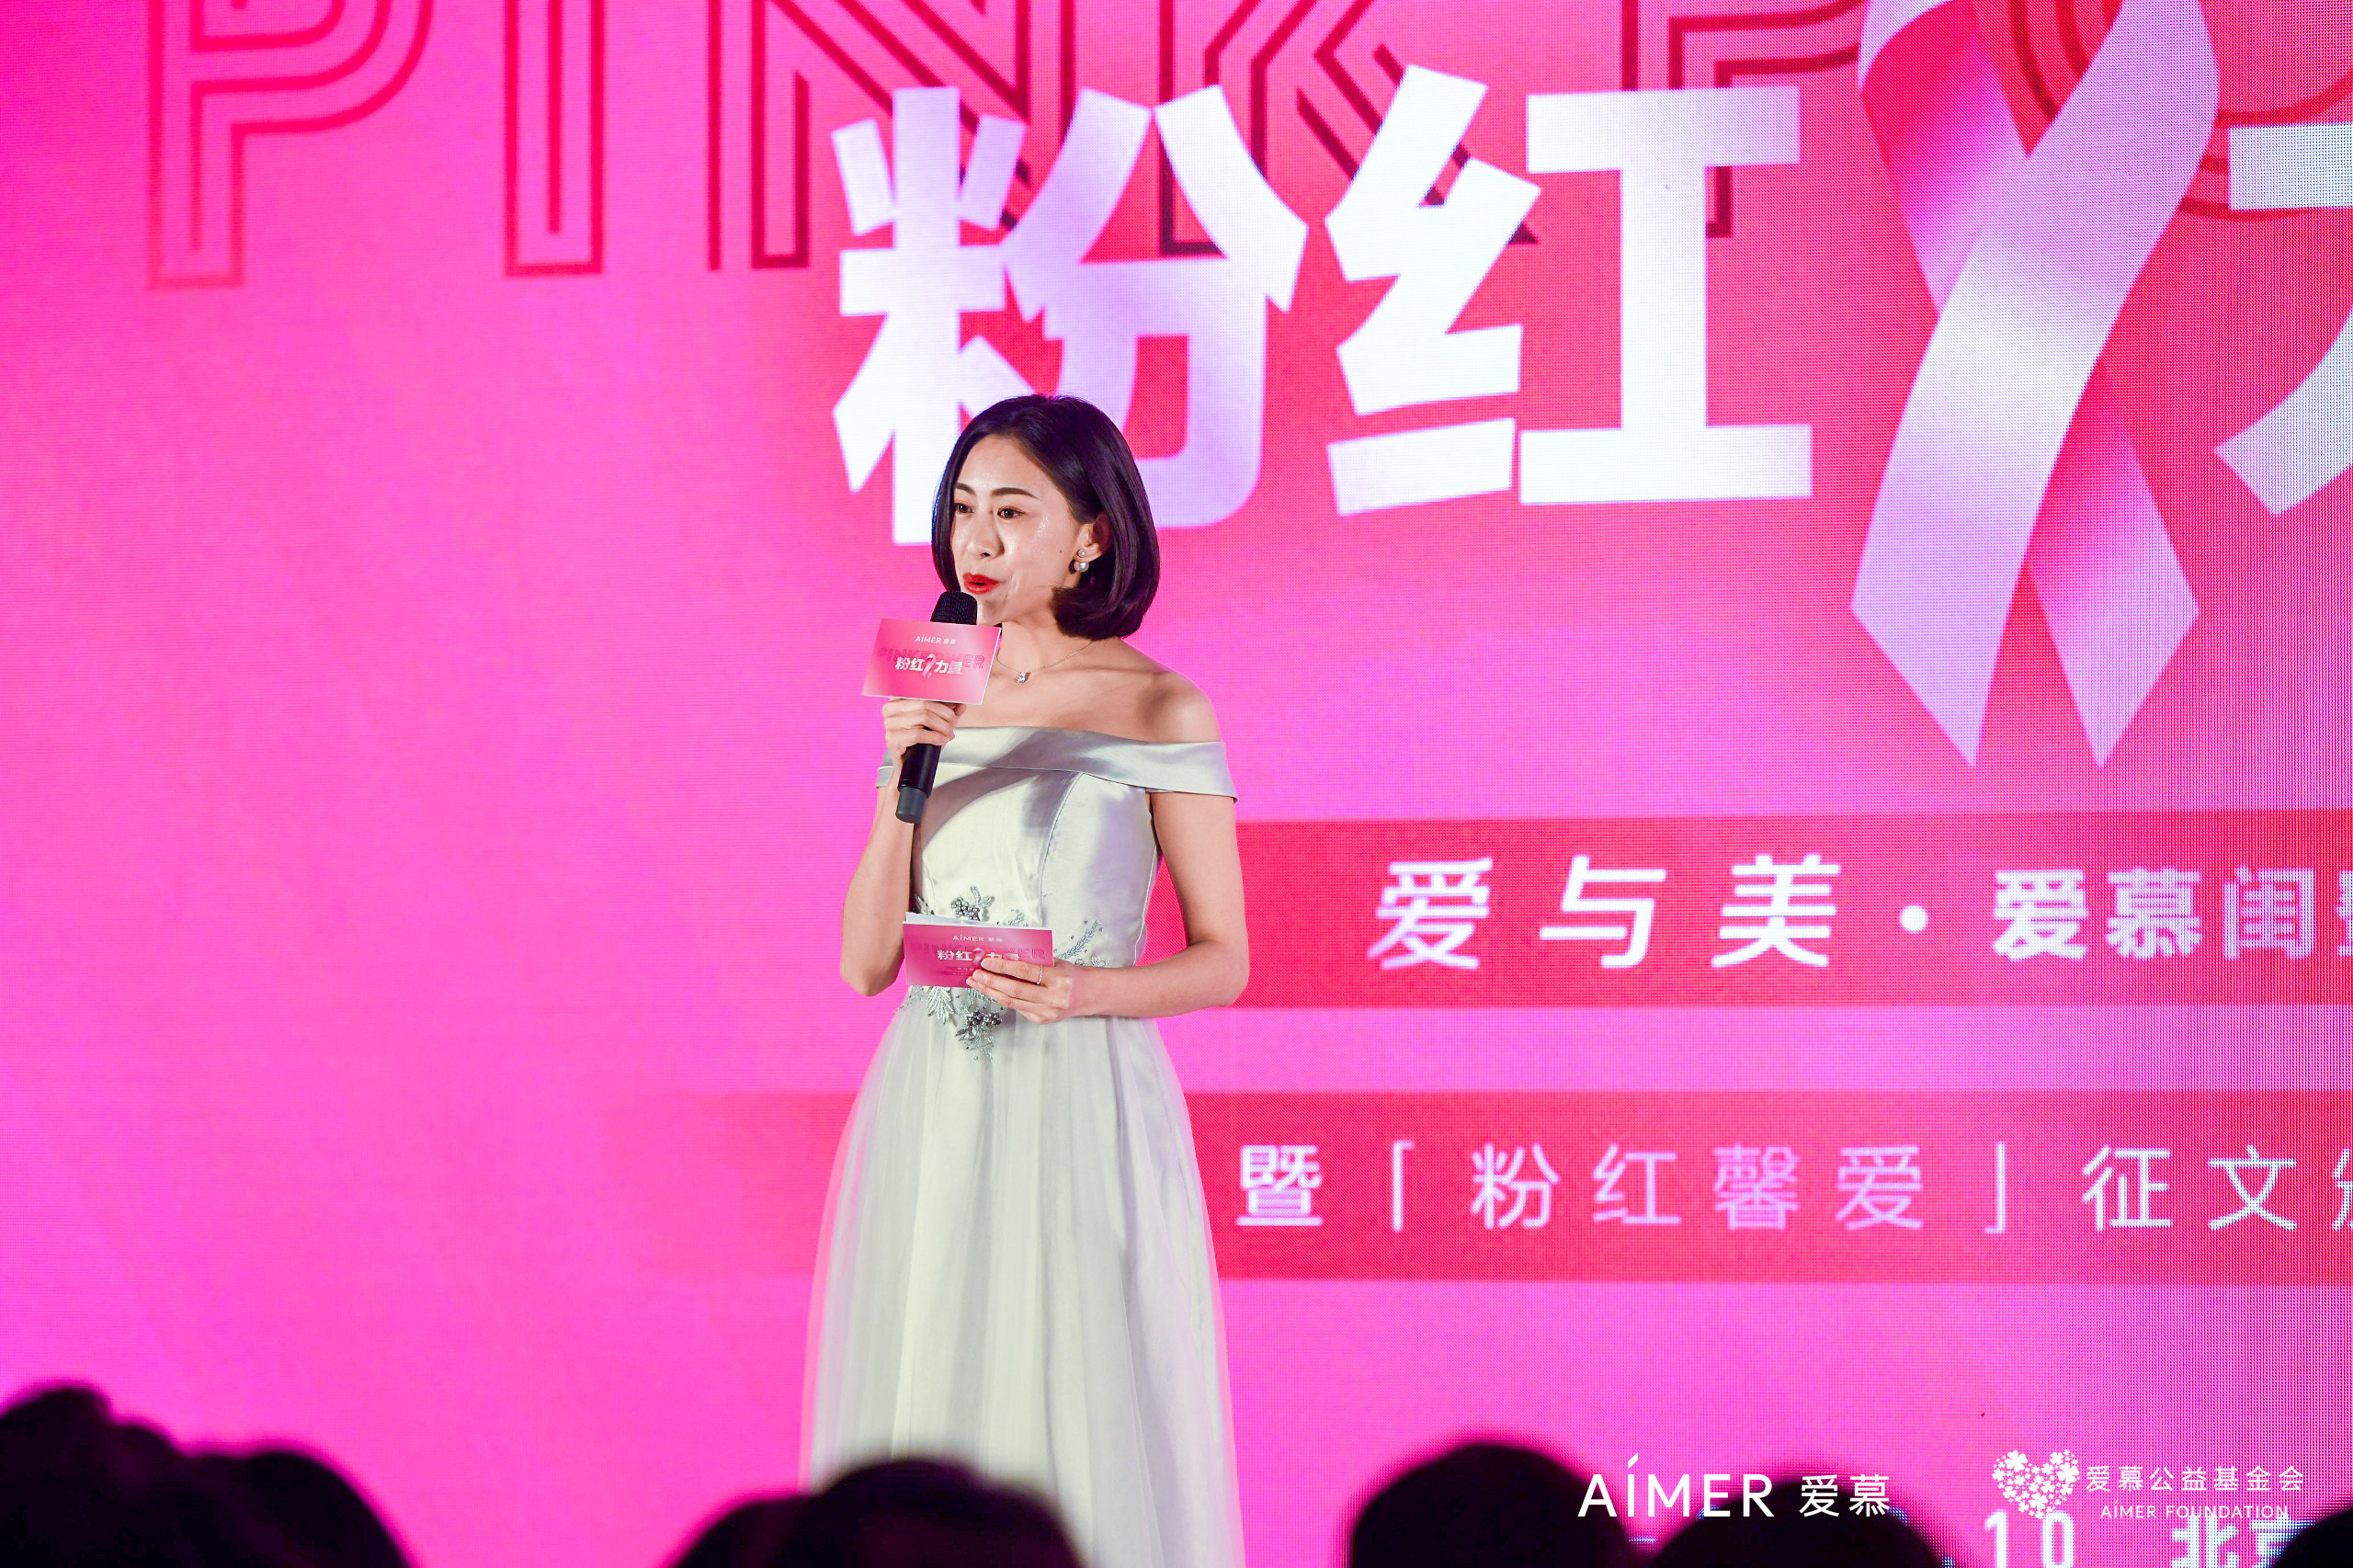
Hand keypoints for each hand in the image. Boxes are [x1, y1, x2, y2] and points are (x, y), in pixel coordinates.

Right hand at [882, 698, 962, 763]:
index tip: (955, 706)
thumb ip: (948, 712)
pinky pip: (918, 734)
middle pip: (925, 704)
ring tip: (948, 733)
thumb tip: (961, 704)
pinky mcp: (892, 739)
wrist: (909, 766)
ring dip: (942, 726)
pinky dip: (934, 737)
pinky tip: (942, 740)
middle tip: (953, 723)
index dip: (941, 699)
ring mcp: (889, 724)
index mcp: (898, 699)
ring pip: (924, 718)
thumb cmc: (920, 743)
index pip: (923, 693)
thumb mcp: (935, 723)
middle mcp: (890, 709)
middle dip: (944, 714)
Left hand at [969, 955, 1090, 1024]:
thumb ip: (1034, 961)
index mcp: (1058, 979)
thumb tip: (1003, 956)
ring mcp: (1046, 1012)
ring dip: (991, 991)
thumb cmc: (1070, 975)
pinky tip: (992, 990)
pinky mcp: (1041, 1020)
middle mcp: (1053, 998)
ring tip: (977, 983)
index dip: (1003, 967)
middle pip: (1015, 990)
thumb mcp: (1056, 963)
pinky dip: (1002, 998)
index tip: (987, 962)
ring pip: (1012, 1002)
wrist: (1087, 995)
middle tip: (976, 974)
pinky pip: (1017, 1007)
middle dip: (991, 981)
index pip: (1026, 972)